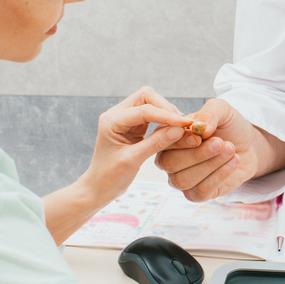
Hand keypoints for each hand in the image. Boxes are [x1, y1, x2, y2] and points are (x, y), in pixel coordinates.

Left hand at [83, 87, 198, 206]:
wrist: (98, 187)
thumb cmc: (110, 177)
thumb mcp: (133, 161)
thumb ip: (156, 143)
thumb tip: (179, 129)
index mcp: (112, 121)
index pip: (144, 110)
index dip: (167, 115)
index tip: (186, 124)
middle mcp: (117, 114)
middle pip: (146, 96)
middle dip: (166, 108)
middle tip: (183, 124)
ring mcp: (124, 118)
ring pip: (150, 103)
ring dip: (166, 113)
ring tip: (180, 128)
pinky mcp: (132, 125)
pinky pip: (151, 114)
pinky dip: (163, 120)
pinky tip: (173, 131)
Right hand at [155, 98, 284, 201]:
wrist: (248, 145)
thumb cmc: (228, 127)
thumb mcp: (221, 110)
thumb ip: (208, 113)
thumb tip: (200, 128)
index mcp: (168, 138)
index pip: (162, 141)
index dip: (178, 141)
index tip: (199, 137)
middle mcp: (169, 160)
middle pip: (170, 163)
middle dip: (196, 154)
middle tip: (219, 143)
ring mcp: (181, 179)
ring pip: (183, 180)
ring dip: (209, 165)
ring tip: (230, 149)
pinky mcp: (196, 194)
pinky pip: (200, 191)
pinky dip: (219, 176)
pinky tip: (233, 161)